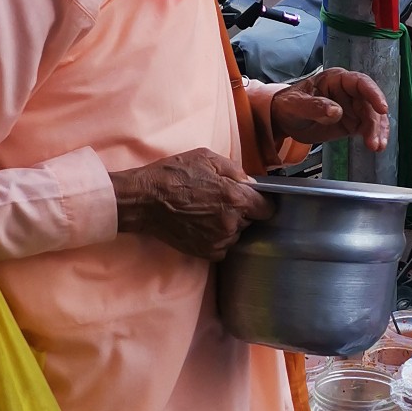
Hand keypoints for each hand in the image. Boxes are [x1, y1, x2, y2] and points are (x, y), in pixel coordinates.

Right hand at [111, 148, 271, 261]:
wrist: (144, 200)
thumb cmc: (173, 175)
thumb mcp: (206, 158)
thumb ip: (235, 170)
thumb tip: (250, 182)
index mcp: (235, 198)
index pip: (267, 208)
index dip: (260, 202)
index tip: (252, 199)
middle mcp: (230, 222)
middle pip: (250, 221)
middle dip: (240, 212)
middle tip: (219, 201)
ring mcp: (218, 240)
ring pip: (236, 234)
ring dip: (228, 225)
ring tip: (206, 212)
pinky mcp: (206, 252)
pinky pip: (222, 247)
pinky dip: (216, 238)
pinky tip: (201, 225)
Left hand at [270, 69, 389, 152]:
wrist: (285, 120)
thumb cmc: (289, 105)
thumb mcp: (296, 105)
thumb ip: (315, 106)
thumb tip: (336, 111)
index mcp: (336, 79)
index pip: (360, 83)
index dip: (373, 94)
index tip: (382, 108)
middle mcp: (349, 91)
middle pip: (369, 104)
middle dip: (375, 122)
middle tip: (374, 142)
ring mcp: (352, 107)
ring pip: (372, 117)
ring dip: (377, 132)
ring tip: (376, 147)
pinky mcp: (353, 122)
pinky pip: (368, 128)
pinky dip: (374, 136)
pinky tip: (375, 146)